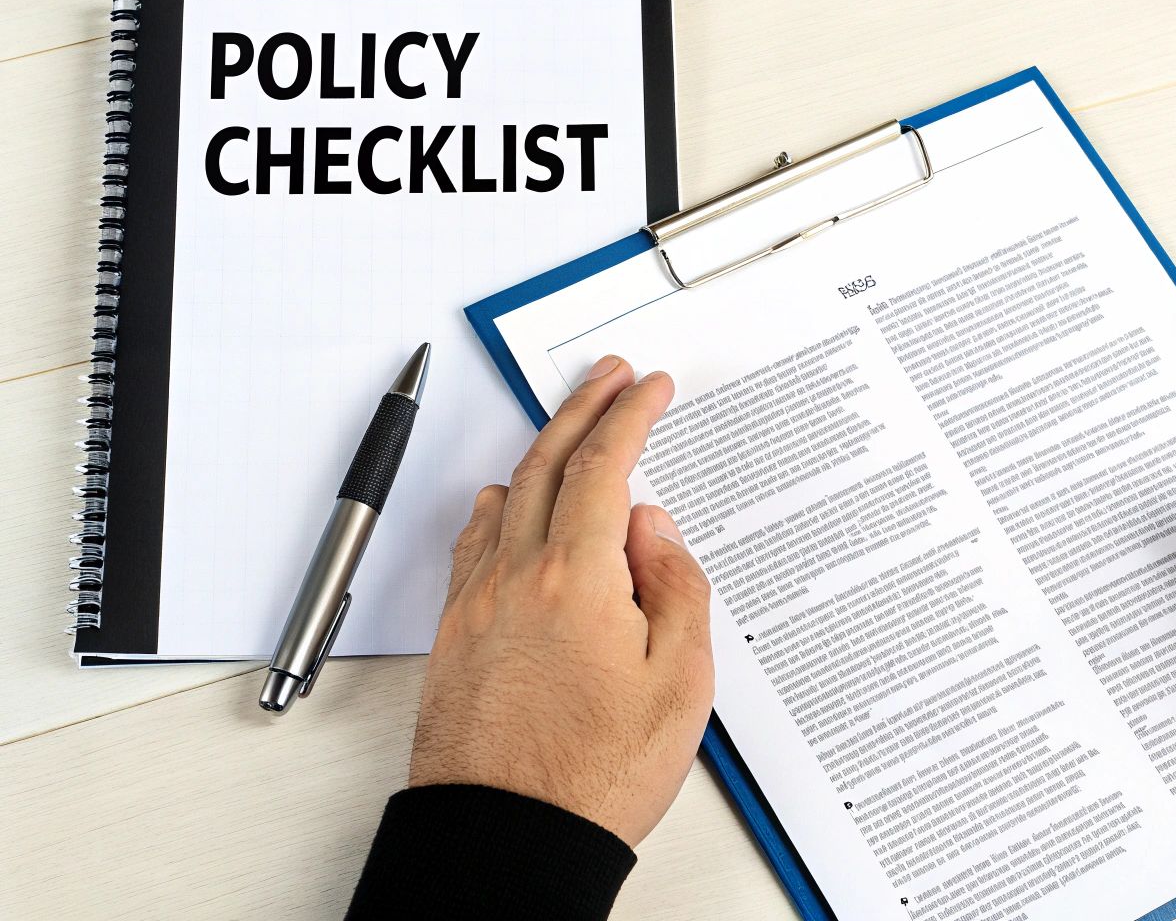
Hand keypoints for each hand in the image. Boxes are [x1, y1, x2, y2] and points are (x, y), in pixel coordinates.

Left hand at [408, 355, 713, 844]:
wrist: (508, 839)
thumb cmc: (593, 777)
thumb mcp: (680, 683)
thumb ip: (675, 588)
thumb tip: (654, 528)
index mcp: (576, 578)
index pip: (605, 465)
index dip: (631, 414)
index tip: (651, 386)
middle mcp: (515, 577)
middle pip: (547, 461)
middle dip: (582, 406)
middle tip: (610, 376)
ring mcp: (476, 603)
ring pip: (507, 495)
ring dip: (542, 449)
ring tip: (571, 429)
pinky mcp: (455, 635)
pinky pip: (474, 542)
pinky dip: (500, 505)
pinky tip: (506, 507)